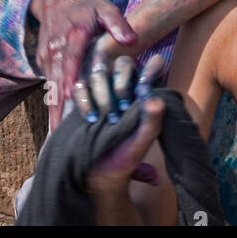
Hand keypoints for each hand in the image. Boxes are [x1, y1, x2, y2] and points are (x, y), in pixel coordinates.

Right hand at [30, 0, 136, 128]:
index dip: (73, 84)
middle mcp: (57, 51)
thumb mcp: (105, 7)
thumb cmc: (85, 3)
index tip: (77, 104)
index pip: (71, 64)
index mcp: (73, 37)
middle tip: (63, 137)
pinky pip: (50, 86)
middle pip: (57, 85)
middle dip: (60, 111)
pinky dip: (53, 104)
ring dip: (54, 113)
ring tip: (59, 140)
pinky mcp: (44, 63)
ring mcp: (48, 58)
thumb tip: (132, 41)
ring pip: (51, 89)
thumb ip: (118, 24)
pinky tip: (59, 125)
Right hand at [75, 55, 166, 195]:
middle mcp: (125, 85)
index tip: (143, 89)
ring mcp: (103, 89)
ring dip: (102, 95)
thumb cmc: (126, 156)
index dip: (150, 69)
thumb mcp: (143, 142)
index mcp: (145, 92)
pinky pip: (80, 86)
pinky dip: (84, 100)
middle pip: (123, 62)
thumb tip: (155, 100)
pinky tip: (90, 118)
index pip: (154, 64)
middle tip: (121, 108)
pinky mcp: (84, 98)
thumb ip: (153, 120)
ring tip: (105, 119)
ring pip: (100, 72)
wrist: (99, 175)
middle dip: (121, 83)